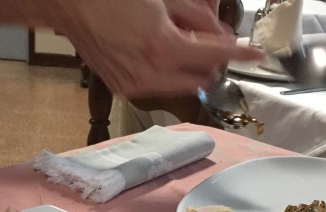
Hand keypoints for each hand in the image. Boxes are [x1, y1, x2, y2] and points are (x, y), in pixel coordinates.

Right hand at [49, 0, 261, 97]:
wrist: (69, 4)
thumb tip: (220, 34)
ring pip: (181, 85)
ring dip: (189, 68)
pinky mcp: (122, 89)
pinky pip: (158, 85)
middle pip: (202, 79)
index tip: (256, 54)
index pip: (216, 55)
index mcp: (164, 47)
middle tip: (206, 37)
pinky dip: (166, 72)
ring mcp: (135, 86)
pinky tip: (155, 50)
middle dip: (211, 61)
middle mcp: (150, 74)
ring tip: (176, 41)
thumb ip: (198, 17)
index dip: (240, 53)